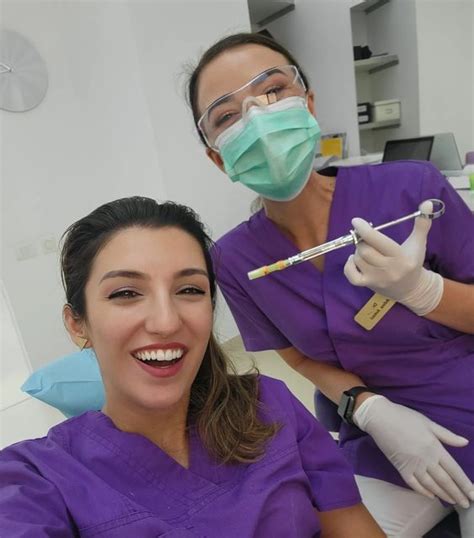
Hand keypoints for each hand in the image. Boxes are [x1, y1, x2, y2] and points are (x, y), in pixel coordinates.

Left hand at [344, 201, 443, 315]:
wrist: (412, 289)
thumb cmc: (413, 262)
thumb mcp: (419, 243)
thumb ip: (422, 223)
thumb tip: (428, 203)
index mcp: (401, 256)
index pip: (377, 241)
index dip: (364, 230)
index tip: (356, 221)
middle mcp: (389, 269)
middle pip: (365, 250)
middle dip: (361, 241)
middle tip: (365, 238)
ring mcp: (378, 278)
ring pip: (358, 259)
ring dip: (358, 251)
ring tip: (366, 249)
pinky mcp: (369, 285)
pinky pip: (351, 276)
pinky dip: (349, 266)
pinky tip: (354, 259)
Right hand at [353, 395, 473, 506]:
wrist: (380, 418)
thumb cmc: (405, 417)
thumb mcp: (428, 423)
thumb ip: (447, 435)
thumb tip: (466, 442)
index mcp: (435, 447)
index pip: (454, 470)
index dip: (465, 484)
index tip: (473, 494)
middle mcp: (426, 459)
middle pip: (445, 481)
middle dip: (457, 494)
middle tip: (466, 504)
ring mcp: (412, 465)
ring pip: (431, 485)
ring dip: (443, 495)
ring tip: (452, 501)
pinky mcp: (400, 468)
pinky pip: (413, 484)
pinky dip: (423, 491)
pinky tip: (431, 495)